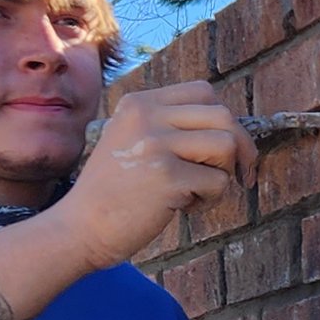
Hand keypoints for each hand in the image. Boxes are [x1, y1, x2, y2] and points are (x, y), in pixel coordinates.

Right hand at [57, 88, 253, 270]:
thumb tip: (230, 127)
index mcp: (139, 103)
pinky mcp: (167, 177)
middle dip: (240, 148)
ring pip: (226, 144)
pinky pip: (217, 181)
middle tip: (237, 175)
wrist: (80, 228)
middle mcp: (146, 116)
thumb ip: (168, 125)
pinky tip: (184, 207)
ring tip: (198, 191)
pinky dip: (211, 199)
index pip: (203, 91)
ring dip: (224, 173)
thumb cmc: (114, 192)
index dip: (223, 120)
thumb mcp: (131, 139)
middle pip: (223, 115)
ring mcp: (155, 144)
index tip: (226, 148)